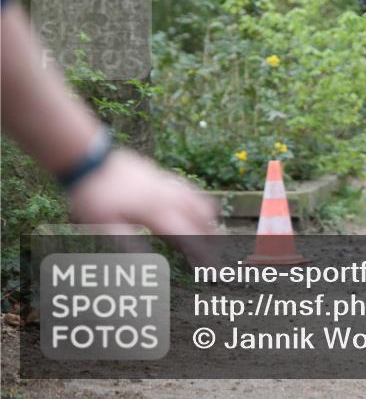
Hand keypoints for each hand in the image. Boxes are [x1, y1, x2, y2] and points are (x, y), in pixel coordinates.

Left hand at [68, 149, 218, 265]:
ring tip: (211, 230)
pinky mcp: (161, 176)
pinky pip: (188, 188)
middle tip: (215, 250)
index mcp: (155, 211)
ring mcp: (166, 184)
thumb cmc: (94, 196)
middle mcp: (166, 196)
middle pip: (199, 216)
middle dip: (210, 234)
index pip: (186, 234)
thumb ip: (128, 244)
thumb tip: (146, 263)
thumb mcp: (104, 225)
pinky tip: (194, 207)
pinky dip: (198, 200)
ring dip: (207, 217)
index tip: (207, 265)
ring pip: (198, 200)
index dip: (199, 250)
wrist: (90, 160)